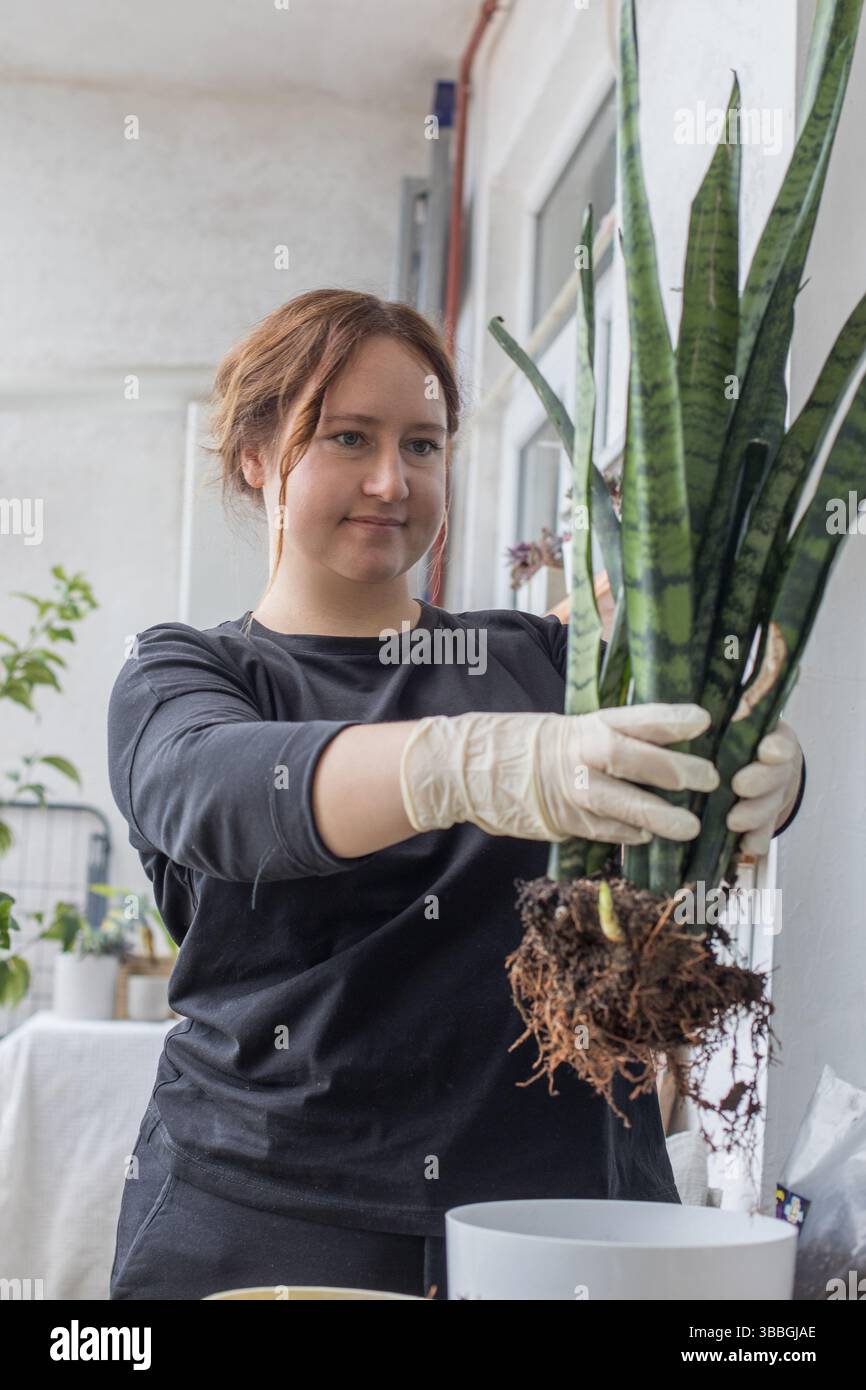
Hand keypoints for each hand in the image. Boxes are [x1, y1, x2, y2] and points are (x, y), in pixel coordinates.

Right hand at [399, 703, 719, 844]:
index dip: (669, 719)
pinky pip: (601, 829)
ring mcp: (568, 789)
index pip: (633, 718)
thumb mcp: (572, 728)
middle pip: (628, 757)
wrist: (475, 769)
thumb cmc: (534, 746)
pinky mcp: (560, 819)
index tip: (703, 721)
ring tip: (690, 827)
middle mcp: (578, 753)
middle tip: (710, 778)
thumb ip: (614, 736)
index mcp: (585, 724)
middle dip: (672, 769)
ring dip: (657, 814)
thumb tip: (667, 744)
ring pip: (617, 801)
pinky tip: (648, 837)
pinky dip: (626, 834)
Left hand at [725, 718, 803, 855]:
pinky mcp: (764, 822)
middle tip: (740, 786)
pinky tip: (745, 845)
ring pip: (770, 806)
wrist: (749, 768)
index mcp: (771, 738)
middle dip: (761, 781)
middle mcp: (777, 768)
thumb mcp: (728, 723)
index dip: (776, 747)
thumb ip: (722, 720)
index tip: (765, 752)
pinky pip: (763, 833)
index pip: (780, 740)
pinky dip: (755, 840)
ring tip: (734, 821)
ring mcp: (773, 796)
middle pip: (776, 775)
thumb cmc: (730, 739)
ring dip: (755, 814)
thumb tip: (695, 711)